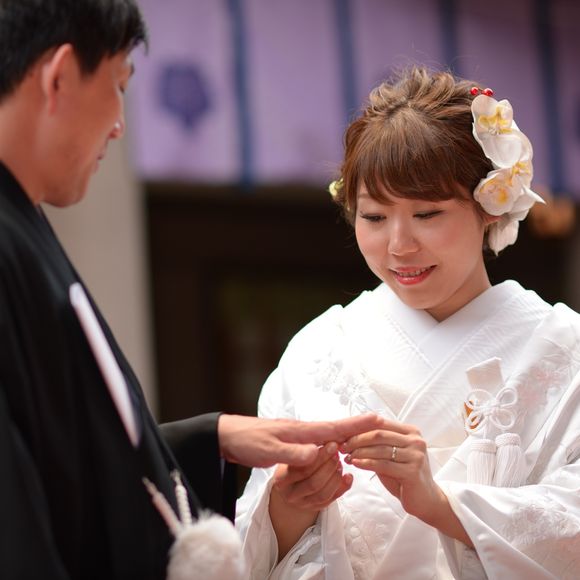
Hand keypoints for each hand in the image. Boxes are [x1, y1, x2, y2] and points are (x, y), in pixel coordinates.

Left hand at [217, 413, 382, 467]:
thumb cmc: (247, 441)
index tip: (376, 418)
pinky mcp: (293, 442)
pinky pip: (319, 441)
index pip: (334, 428)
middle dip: (357, 425)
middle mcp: (303, 431)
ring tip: (365, 430)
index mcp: (301, 432)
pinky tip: (335, 444)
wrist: (228, 436)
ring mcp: (298, 435)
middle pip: (336, 428)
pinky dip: (332, 440)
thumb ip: (294, 454)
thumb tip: (320, 453)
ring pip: (328, 434)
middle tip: (379, 421)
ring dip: (347, 432)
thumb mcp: (269, 450)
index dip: (356, 425)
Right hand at [269, 442, 351, 558]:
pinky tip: (348, 477)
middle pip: (314, 482)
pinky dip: (342, 488)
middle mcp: (290, 494)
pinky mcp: (314, 508)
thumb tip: (328, 438)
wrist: (287, 485)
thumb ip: (304, 448)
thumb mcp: (291, 454)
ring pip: (323, 494)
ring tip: (340, 463)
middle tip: (337, 452)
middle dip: (329, 465)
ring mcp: (302, 503)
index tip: (332, 444)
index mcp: (282, 478)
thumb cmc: (291, 464)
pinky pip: (331, 501)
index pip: (302, 469)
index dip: (320, 457)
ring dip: (335, 477)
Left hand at [341, 419, 472, 545]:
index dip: (360, 429)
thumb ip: (377, 445)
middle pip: (379, 434)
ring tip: (346, 456)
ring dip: (359, 452)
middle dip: (357, 439)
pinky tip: (356, 464)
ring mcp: (416, 455)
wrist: (426, 500)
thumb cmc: (404, 477)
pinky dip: (366, 463)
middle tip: (342, 446)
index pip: (381, 424)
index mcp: (411, 432)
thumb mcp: (391, 456)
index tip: (344, 435)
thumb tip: (351, 437)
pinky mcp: (413, 471)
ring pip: (380, 449)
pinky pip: (383, 464)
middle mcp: (416, 440)